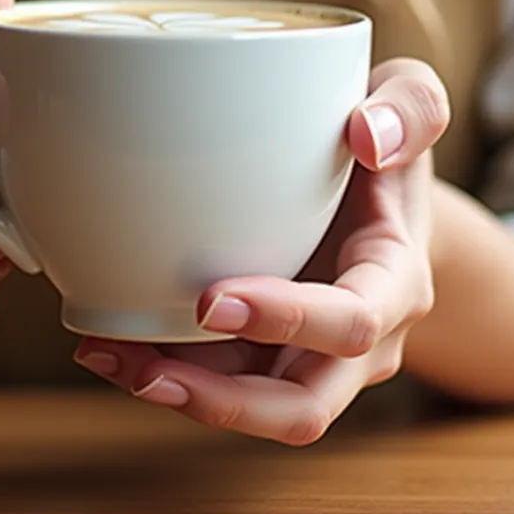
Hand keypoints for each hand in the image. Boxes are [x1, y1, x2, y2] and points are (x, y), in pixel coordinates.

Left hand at [73, 59, 450, 445]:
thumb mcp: (410, 104)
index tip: (212, 299)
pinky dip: (163, 371)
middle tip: (148, 368)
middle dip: (223, 399)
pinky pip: (219, 385)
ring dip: (177, 392)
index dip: (287, 321)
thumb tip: (368, 136)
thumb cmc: (384, 148)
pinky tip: (105, 342)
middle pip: (302, 408)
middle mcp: (362, 345)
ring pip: (251, 409)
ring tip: (102, 353)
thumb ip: (410, 106)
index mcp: (395, 284)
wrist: (379, 199)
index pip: (351, 323)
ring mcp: (310, 361)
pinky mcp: (265, 361)